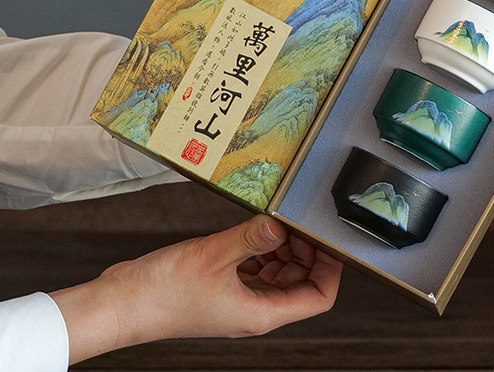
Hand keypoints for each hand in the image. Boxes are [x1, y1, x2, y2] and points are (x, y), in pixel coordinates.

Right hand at [50, 215, 341, 363]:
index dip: (331, 269)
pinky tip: (254, 229)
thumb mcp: (214, 255)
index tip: (329, 239)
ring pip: (280, 274)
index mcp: (261, 313)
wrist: (121, 304)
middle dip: (306, 252)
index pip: (318, 297)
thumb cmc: (162, 291)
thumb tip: (282, 224)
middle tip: (299, 221)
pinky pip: (257, 269)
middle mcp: (254, 310)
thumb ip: (252, 237)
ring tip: (276, 222)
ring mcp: (239, 299)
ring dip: (283, 248)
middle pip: (301, 282)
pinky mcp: (223, 287)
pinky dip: (262, 249)